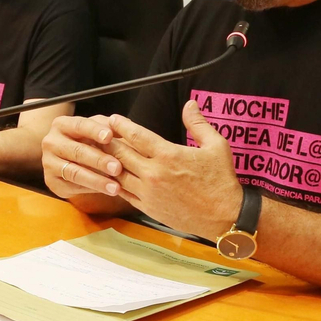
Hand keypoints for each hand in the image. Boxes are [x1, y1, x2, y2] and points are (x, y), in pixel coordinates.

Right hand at [42, 114, 124, 198]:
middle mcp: (51, 143)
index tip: (109, 136)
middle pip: (77, 151)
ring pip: (74, 172)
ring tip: (115, 187)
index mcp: (62, 125)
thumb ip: (109, 126)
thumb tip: (124, 127)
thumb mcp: (96, 129)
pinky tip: (106, 191)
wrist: (67, 160)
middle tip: (118, 168)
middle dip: (99, 160)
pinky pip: (72, 187)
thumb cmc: (86, 141)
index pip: (79, 126)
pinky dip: (91, 189)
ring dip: (96, 180)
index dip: (94, 131)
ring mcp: (49, 163)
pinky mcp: (51, 181)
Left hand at [102, 101, 242, 238]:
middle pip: (121, 153)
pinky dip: (113, 184)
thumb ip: (198, 124)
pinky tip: (107, 177)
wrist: (224, 216)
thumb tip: (189, 104)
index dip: (122, 125)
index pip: (137, 136)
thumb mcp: (216, 146)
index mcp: (169, 155)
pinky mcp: (148, 208)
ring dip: (106, 163)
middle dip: (107, 141)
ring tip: (96, 154)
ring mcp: (148, 192)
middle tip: (97, 133)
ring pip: (117, 175)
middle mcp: (154, 173)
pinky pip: (123, 193)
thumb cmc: (221, 180)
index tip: (112, 119)